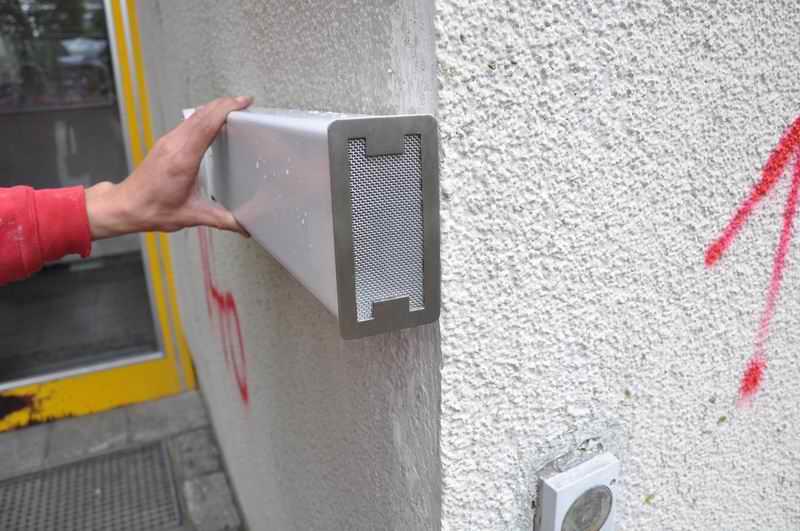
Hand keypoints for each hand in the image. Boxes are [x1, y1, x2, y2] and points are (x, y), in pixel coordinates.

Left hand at [85, 96, 252, 238]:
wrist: (126, 206)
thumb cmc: (152, 209)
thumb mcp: (193, 216)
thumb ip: (223, 220)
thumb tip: (245, 227)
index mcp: (183, 158)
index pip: (208, 123)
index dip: (227, 109)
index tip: (244, 103)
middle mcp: (174, 145)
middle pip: (202, 113)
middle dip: (225, 104)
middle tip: (245, 103)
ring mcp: (168, 141)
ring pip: (194, 115)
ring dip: (214, 108)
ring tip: (232, 109)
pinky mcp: (165, 143)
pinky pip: (187, 122)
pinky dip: (203, 117)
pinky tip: (211, 122)